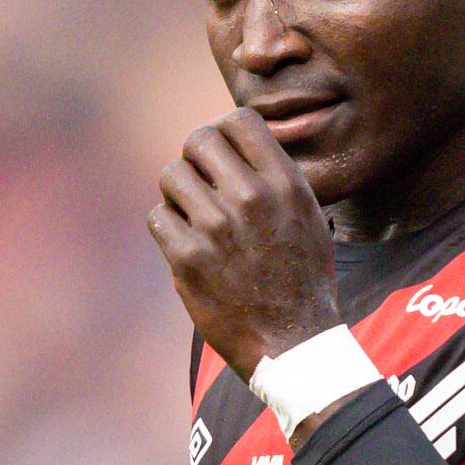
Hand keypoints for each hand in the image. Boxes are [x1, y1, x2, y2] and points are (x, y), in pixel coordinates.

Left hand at [149, 110, 344, 380]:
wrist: (293, 343)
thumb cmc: (302, 279)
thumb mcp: (306, 215)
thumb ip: (275, 177)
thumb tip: (237, 145)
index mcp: (285, 183)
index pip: (239, 120)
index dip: (222, 132)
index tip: (220, 156)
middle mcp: (252, 198)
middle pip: (198, 140)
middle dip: (193, 159)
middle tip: (200, 185)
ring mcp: (217, 228)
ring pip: (171, 175)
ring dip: (176, 194)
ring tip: (192, 217)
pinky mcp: (189, 259)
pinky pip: (157, 217)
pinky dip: (167, 228)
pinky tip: (185, 245)